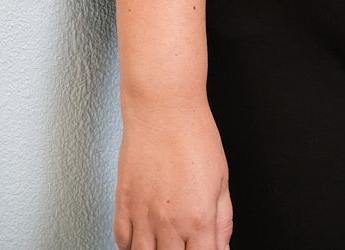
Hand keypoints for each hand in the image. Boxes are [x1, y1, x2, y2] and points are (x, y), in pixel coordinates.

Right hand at [113, 95, 233, 249]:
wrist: (163, 108)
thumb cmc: (194, 135)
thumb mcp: (222, 178)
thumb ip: (223, 219)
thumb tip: (222, 245)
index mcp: (199, 218)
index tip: (205, 249)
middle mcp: (169, 223)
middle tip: (184, 243)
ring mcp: (143, 216)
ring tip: (163, 244)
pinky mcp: (123, 204)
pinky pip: (121, 242)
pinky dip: (130, 247)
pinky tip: (142, 240)